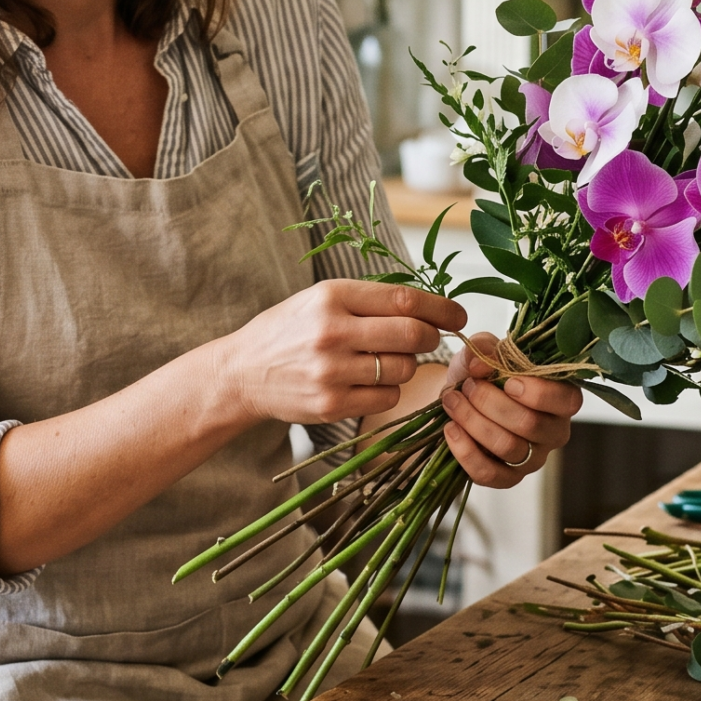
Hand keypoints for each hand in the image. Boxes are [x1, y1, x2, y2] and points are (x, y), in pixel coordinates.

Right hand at [212, 280, 466, 426]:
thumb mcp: (321, 299)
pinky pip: (386, 399)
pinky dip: (387, 392)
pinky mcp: (330, 404)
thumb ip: (370, 301)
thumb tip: (430, 308)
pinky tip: (367, 383)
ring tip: (381, 362)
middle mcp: (331, 331)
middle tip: (427, 340)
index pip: (404, 299)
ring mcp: (330, 371)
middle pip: (412, 335)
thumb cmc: (289, 331)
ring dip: (405, 367)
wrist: (242, 372)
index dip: (441, 308)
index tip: (458, 315)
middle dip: (430, 338)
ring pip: (403, 370)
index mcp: (332, 295)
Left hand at [438, 332, 579, 487]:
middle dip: (491, 402)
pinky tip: (451, 429)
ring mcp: (533, 459)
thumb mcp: (483, 351)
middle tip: (467, 386)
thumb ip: (484, 347)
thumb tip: (480, 364)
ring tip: (452, 402)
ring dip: (473, 421)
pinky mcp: (508, 478)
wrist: (459, 399)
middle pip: (530, 424)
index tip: (508, 381)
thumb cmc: (482, 373)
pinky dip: (465, 451)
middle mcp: (554, 431)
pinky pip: (489, 474)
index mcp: (561, 397)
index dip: (538, 392)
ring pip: (507, 447)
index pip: (567, 400)